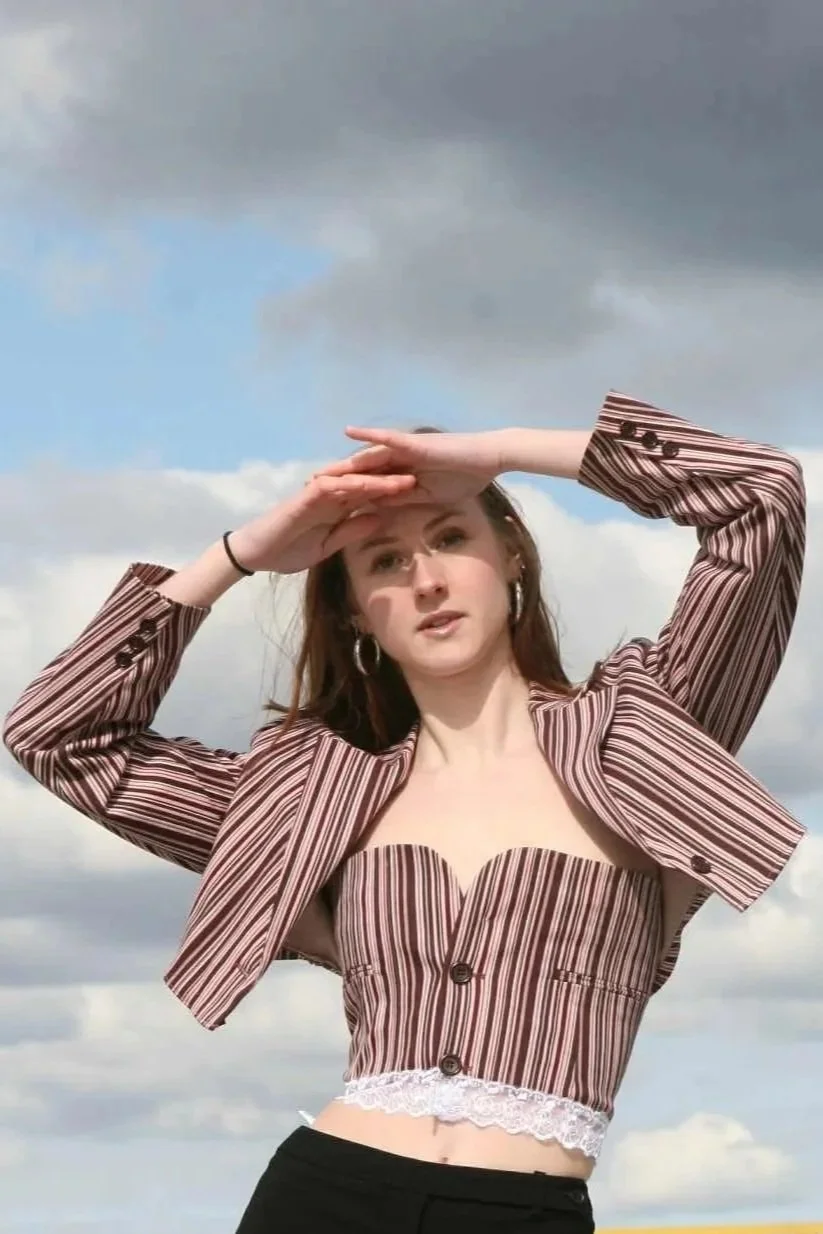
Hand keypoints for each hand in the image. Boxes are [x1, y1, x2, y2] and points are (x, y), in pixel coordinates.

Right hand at [229, 470, 416, 574]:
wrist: (256, 554)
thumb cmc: (289, 550)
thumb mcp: (330, 545)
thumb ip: (354, 530)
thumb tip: (381, 519)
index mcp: (338, 507)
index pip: (372, 496)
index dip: (396, 495)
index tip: (422, 497)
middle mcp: (331, 496)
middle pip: (367, 484)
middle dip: (394, 481)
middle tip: (424, 480)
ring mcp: (317, 494)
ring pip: (353, 481)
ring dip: (378, 480)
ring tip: (403, 480)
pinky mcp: (304, 498)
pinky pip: (330, 487)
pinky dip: (348, 484)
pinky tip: (369, 484)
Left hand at [314, 426, 507, 506]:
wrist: (489, 459)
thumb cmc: (465, 477)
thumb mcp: (427, 496)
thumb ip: (403, 499)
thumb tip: (380, 509)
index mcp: (401, 473)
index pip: (368, 484)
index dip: (346, 493)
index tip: (322, 504)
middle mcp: (398, 458)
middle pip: (360, 469)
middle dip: (334, 479)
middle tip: (307, 487)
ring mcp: (405, 448)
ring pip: (367, 456)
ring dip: (343, 463)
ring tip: (319, 471)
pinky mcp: (415, 442)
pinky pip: (388, 437)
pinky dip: (369, 434)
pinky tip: (349, 432)